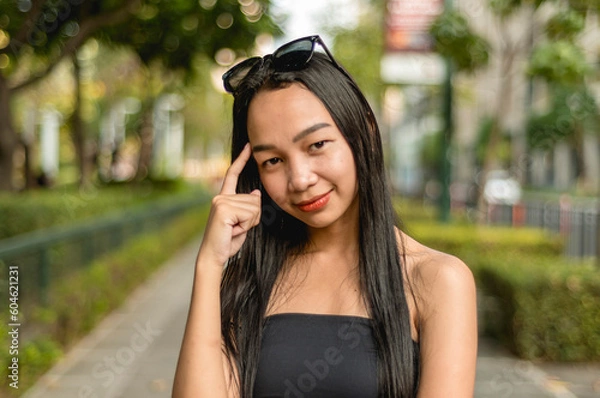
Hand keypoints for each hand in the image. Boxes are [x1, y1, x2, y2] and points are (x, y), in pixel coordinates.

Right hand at [198, 143, 260, 266]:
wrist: (214, 256)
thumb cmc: (228, 241)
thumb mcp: (242, 222)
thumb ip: (248, 207)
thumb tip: (256, 194)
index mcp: (224, 197)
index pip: (233, 175)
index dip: (241, 160)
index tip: (249, 146)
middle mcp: (220, 197)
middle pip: (255, 200)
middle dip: (252, 218)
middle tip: (237, 228)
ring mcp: (221, 202)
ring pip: (254, 208)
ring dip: (249, 223)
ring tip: (234, 230)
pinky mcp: (223, 210)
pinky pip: (250, 214)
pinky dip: (246, 226)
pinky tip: (233, 231)